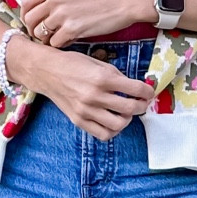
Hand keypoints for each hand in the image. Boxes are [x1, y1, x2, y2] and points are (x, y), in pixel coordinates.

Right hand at [11, 40, 154, 140]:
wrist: (47, 72)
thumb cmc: (72, 64)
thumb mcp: (98, 63)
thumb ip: (117, 76)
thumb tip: (135, 88)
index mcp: (103, 78)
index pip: (136, 89)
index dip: (148, 92)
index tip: (149, 92)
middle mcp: (95, 95)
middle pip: (131, 108)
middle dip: (142, 106)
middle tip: (142, 103)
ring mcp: (86, 110)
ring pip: (119, 124)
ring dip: (128, 119)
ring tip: (126, 113)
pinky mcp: (79, 120)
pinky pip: (103, 134)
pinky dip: (113, 130)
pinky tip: (113, 121)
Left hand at [22, 0, 147, 46]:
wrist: (122, 2)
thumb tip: (35, 13)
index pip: (26, 2)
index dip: (25, 16)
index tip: (32, 23)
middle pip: (30, 19)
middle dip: (33, 30)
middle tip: (42, 36)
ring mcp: (63, 13)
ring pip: (40, 33)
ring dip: (46, 39)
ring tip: (58, 38)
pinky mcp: (73, 28)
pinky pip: (54, 42)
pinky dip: (60, 45)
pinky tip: (70, 40)